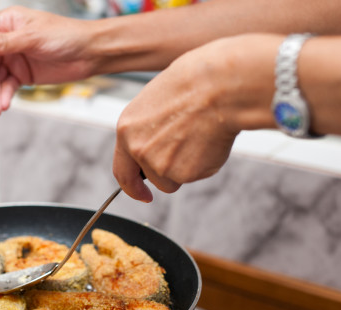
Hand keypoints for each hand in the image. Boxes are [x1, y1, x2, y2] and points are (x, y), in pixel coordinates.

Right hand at [0, 6, 95, 115]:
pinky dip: (3, 97)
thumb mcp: (34, 37)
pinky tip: (3, 105)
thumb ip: (6, 42)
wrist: (90, 54)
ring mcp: (13, 59)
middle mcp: (6, 41)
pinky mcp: (22, 75)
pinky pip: (7, 87)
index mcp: (7, 23)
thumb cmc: (68, 35)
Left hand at [113, 34, 279, 200]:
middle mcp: (138, 150)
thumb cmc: (192, 85)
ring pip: (174, 179)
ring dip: (186, 167)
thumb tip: (156, 144)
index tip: (141, 193)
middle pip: (152, 177)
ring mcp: (160, 164)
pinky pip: (194, 176)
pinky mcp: (184, 173)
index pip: (122, 170)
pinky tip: (208, 141)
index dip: (132, 186)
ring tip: (198, 137)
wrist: (218, 87)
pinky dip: (203, 164)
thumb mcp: (155, 103)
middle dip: (166, 175)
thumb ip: (148, 130)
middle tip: (181, 166)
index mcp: (126, 129)